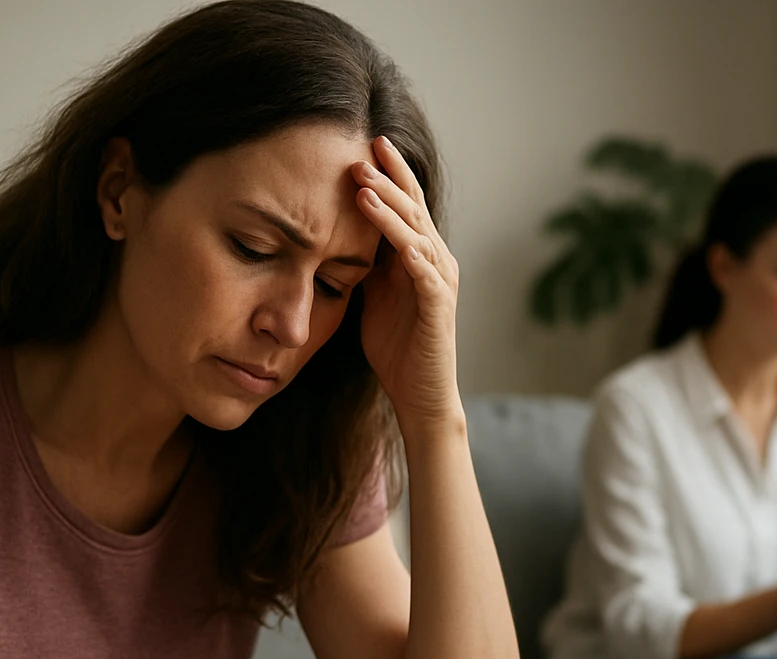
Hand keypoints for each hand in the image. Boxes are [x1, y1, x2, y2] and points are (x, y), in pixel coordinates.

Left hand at [350, 136, 461, 432]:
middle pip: (413, 209)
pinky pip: (423, 271)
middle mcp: (436, 261)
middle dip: (389, 178)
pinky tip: (388, 232)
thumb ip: (365, 264)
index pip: (405, 205)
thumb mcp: (373, 296)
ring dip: (390, 206)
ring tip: (364, 183)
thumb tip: (337, 235)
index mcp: (419, 256)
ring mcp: (439, 282)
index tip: (365, 145)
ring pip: (416, 232)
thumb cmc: (397, 349)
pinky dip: (407, 249)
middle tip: (364, 149)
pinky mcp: (438, 307)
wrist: (420, 395)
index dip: (388, 175)